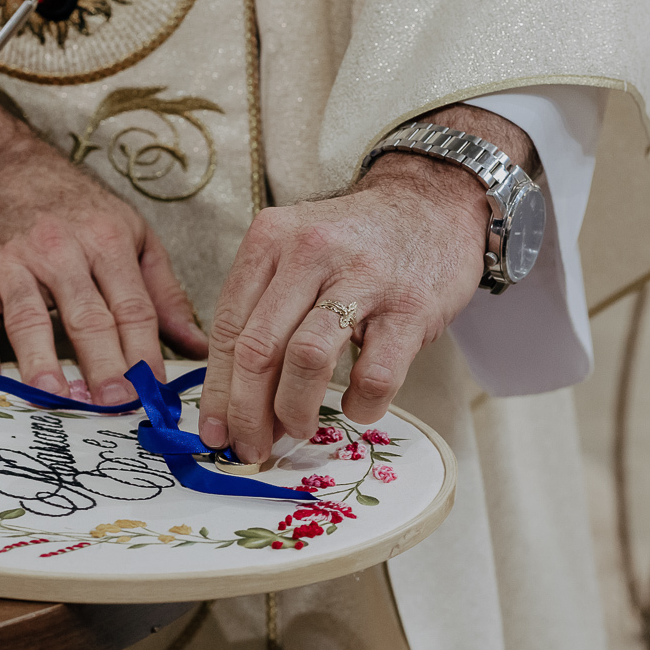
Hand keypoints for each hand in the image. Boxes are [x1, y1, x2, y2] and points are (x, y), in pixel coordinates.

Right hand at [0, 66, 208, 402]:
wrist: (2, 167)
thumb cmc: (74, 206)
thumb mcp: (133, 234)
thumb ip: (165, 293)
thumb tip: (199, 344)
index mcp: (107, 241)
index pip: (133, 307)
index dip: (145, 352)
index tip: (156, 390)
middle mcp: (61, 252)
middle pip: (86, 316)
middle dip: (103, 363)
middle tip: (115, 403)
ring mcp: (14, 263)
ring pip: (29, 319)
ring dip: (41, 362)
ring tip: (56, 397)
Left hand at [197, 105, 537, 462]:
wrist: (433, 201)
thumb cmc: (355, 242)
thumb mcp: (294, 252)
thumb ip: (262, 309)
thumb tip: (233, 397)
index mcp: (269, 240)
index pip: (227, 328)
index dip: (216, 392)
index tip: (216, 432)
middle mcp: (310, 252)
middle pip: (258, 348)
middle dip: (247, 413)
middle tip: (252, 448)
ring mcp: (362, 277)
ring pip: (306, 360)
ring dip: (294, 410)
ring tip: (298, 429)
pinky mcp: (410, 306)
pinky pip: (374, 374)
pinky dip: (360, 405)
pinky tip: (358, 407)